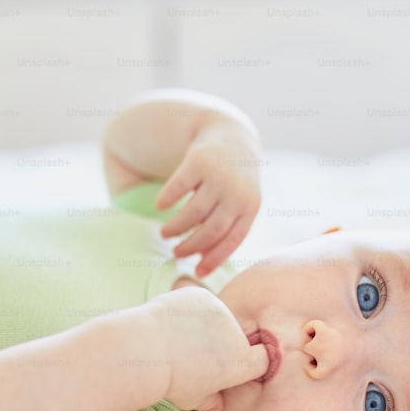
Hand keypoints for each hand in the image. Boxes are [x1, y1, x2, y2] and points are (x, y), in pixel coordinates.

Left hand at [145, 287, 267, 410]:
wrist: (146, 350)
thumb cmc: (170, 381)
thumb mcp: (192, 400)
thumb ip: (210, 402)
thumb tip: (217, 406)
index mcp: (242, 363)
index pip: (262, 358)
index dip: (248, 361)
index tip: (230, 364)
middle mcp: (237, 335)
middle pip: (235, 337)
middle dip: (219, 344)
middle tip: (190, 354)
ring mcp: (221, 311)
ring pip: (216, 319)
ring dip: (203, 326)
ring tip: (177, 339)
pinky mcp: (203, 296)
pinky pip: (200, 303)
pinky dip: (189, 311)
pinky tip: (172, 322)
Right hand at [155, 120, 261, 277]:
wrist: (232, 137)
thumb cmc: (232, 183)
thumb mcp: (237, 205)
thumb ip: (224, 229)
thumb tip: (202, 264)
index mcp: (250, 207)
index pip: (232, 240)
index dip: (214, 259)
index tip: (198, 272)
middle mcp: (237, 192)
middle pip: (211, 229)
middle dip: (190, 246)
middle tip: (175, 253)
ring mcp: (219, 176)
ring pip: (193, 212)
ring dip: (175, 227)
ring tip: (165, 233)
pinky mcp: (200, 161)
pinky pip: (179, 186)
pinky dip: (167, 199)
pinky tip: (159, 206)